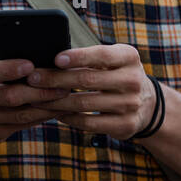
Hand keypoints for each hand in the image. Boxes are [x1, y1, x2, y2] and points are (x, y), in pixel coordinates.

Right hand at [0, 50, 71, 143]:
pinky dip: (40, 117)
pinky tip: (54, 109)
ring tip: (63, 97)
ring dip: (44, 106)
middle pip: (8, 97)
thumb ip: (4, 58)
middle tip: (62, 85)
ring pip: (18, 114)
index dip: (9, 70)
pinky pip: (21, 126)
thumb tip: (39, 55)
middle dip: (38, 91)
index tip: (31, 65)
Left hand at [29, 44, 156, 139]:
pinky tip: (55, 113)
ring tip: (36, 97)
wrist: (148, 105)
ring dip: (56, 101)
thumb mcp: (114, 60)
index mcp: (129, 58)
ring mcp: (130, 105)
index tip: (55, 59)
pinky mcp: (125, 125)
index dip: (78, 57)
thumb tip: (50, 60)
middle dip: (56, 79)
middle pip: (88, 79)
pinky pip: (89, 123)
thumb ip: (90, 57)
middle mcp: (133, 80)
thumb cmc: (117, 76)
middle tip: (33, 78)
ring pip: (84, 103)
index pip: (101, 55)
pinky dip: (69, 118)